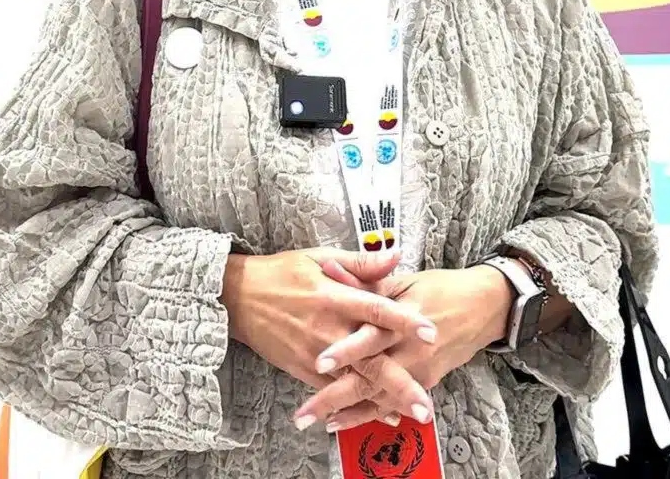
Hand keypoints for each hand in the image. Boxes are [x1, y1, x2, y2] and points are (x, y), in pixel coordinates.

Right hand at [221, 249, 436, 419]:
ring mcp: (314, 352)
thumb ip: (360, 262)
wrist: (240, 298)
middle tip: (426, 401)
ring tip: (409, 414)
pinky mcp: (302, 368)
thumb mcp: (320, 257)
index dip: (403, 320)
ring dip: (382, 399)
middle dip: (399, 381)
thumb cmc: (283, 273)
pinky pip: (331, 390)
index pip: (375, 308)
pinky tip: (377, 412)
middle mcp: (327, 328)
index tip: (430, 331)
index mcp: (333, 295)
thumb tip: (395, 255)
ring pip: (353, 380)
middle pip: (369, 357)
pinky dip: (355, 403)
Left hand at [293, 264, 512, 431]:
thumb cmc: (440, 287)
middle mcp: (412, 350)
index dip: (345, 350)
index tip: (318, 361)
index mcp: (404, 318)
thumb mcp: (403, 280)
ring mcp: (419, 370)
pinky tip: (344, 422)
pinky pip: (392, 403)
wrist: (484, 306)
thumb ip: (364, 280)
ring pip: (379, 397)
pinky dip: (368, 414)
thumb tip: (329, 270)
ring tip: (318, 421)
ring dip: (347, 412)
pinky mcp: (425, 382)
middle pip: (370, 376)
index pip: (370, 336)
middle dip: (336, 395)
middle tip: (306, 411)